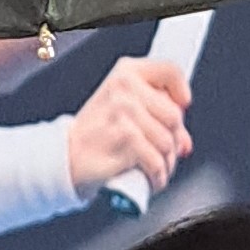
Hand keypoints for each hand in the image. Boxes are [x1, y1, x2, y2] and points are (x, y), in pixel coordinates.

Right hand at [65, 56, 192, 195]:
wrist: (65, 157)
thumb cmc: (94, 135)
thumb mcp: (121, 110)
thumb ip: (155, 116)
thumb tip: (184, 140)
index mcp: (126, 73)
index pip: (169, 71)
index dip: (181, 92)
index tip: (182, 106)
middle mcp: (125, 88)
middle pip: (175, 115)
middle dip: (174, 140)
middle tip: (163, 152)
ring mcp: (125, 112)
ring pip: (168, 142)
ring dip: (166, 162)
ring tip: (154, 167)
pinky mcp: (126, 138)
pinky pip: (158, 162)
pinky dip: (158, 176)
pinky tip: (150, 178)